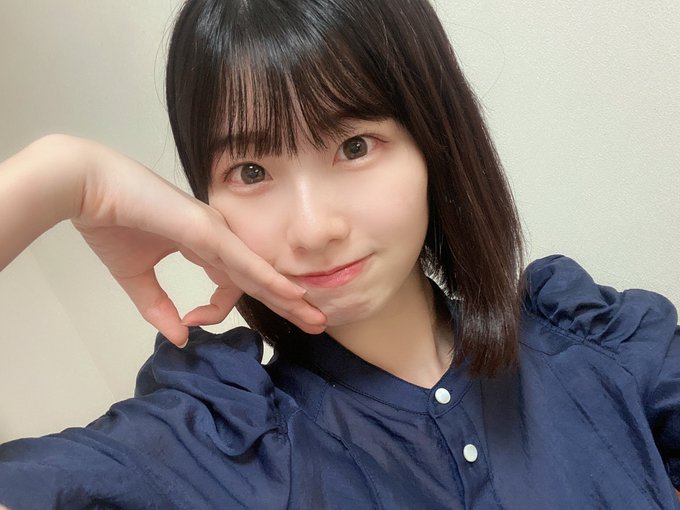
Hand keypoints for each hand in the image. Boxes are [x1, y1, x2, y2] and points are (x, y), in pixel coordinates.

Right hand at [70, 139, 325, 345]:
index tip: (210, 325)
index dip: (230, 307)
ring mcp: (215, 232)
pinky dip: (268, 278)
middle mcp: (216, 237)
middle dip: (287, 301)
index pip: (233, 281)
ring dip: (288, 295)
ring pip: (259, 270)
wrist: (87, 189)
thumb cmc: (110, 223)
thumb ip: (157, 307)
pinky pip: (243, 260)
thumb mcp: (135, 277)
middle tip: (316, 322)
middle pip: (259, 276)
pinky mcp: (206, 230)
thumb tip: (180, 337)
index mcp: (202, 244)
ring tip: (315, 317)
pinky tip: (291, 294)